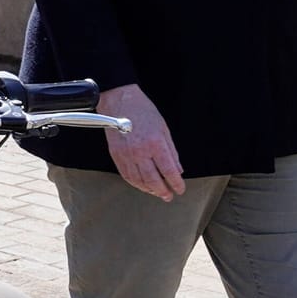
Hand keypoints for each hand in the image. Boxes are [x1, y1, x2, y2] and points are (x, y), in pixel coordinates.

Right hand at [98, 84, 185, 201]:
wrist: (120, 101)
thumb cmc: (143, 111)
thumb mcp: (164, 128)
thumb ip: (171, 151)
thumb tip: (177, 169)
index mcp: (155, 143)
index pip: (169, 171)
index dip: (176, 183)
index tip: (180, 189)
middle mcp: (140, 152)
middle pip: (153, 180)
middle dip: (163, 191)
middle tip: (169, 196)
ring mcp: (126, 155)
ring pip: (139, 181)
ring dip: (150, 190)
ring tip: (157, 192)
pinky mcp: (116, 156)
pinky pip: (127, 176)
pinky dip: (136, 184)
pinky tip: (143, 185)